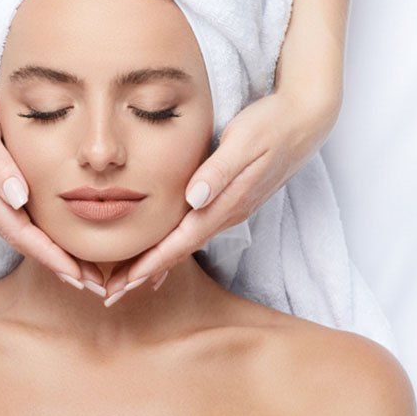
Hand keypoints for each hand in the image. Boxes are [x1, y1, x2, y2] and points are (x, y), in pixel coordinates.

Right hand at [0, 61, 103, 289]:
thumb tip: (19, 199)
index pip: (21, 235)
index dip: (52, 257)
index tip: (80, 276)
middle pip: (23, 242)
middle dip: (58, 265)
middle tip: (94, 284)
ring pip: (18, 231)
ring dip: (49, 251)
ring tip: (83, 268)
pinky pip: (13, 217)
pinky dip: (37, 231)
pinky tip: (56, 235)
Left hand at [101, 87, 341, 297]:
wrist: (305, 121)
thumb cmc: (271, 125)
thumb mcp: (245, 142)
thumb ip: (219, 171)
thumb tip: (194, 198)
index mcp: (226, 203)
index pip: (182, 241)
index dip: (152, 262)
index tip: (124, 282)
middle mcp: (228, 213)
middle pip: (180, 251)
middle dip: (146, 273)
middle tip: (111, 294)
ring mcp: (231, 209)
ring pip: (186, 243)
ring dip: (157, 262)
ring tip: (126, 280)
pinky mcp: (231, 200)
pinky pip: (195, 230)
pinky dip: (173, 245)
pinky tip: (162, 250)